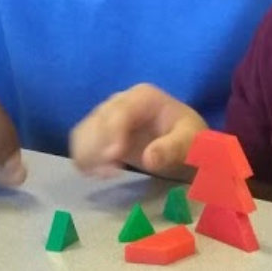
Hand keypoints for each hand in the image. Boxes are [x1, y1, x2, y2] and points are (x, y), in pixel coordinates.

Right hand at [70, 83, 205, 177]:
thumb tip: (150, 158)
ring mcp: (108, 114)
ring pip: (84, 131)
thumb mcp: (190, 143)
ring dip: (88, 154)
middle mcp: (121, 100)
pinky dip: (83, 157)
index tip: (114, 158)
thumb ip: (172, 149)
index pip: (120, 112)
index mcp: (143, 96)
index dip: (113, 134)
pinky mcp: (100, 131)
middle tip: (110, 174)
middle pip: (98, 121)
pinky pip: (81, 140)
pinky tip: (95, 172)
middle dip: (99, 147)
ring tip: (104, 175)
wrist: (184, 144)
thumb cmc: (189, 139)